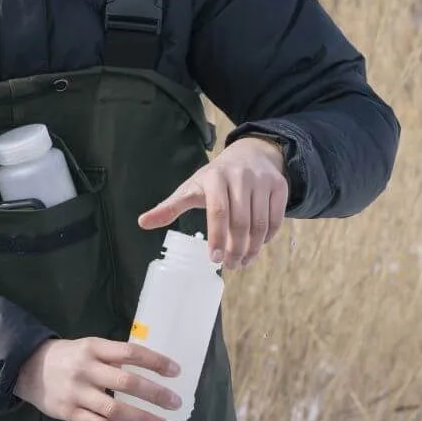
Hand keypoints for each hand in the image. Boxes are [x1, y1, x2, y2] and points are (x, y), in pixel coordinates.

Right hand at [13, 336, 182, 420]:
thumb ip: (113, 358)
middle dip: (154, 394)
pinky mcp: (68, 412)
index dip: (155, 361)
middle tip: (174, 402)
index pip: (130, 352)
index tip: (176, 371)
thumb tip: (150, 372)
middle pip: (126, 382)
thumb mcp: (89, 347)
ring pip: (114, 409)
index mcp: (94, 348)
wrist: (26, 368)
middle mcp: (86, 369)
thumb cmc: (68, 357)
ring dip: (141, 418)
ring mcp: (76, 392)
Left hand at [137, 136, 287, 269]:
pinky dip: (267, 238)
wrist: (251, 154)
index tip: (214, 260)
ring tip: (243, 262)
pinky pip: (276, 219)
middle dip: (236, 249)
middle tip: (230, 266)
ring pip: (260, 224)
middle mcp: (241, 177)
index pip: (218, 211)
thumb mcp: (191, 189)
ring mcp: (263, 181)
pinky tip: (257, 246)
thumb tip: (142, 222)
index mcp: (215, 177)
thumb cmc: (215, 179)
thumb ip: (169, 207)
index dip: (217, 237)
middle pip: (241, 222)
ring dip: (252, 249)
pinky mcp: (279, 186)